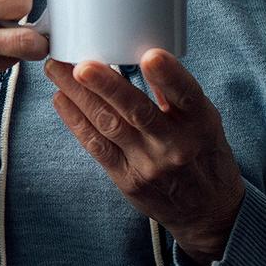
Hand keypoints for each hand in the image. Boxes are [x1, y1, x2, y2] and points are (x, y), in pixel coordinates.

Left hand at [44, 50, 245, 264]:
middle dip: (106, 85)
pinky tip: (61, 100)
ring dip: (79, 96)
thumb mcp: (206, 122)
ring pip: (110, 125)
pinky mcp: (127, 179)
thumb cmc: (203, 154)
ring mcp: (149, 165)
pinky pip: (97, 147)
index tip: (150, 56)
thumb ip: (177, 94)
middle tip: (81, 64)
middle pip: (138, 111)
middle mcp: (175, 145)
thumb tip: (140, 54)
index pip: (187, 96)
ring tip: (57, 70)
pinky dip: (76, 121)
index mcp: (201, 123)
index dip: (170, 76)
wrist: (207, 211)